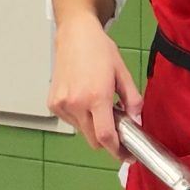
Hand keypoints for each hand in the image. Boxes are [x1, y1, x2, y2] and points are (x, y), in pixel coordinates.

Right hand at [48, 18, 139, 154]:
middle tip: (119, 128)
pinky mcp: (53, 104)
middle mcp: (76, 104)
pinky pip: (71, 121)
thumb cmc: (99, 50)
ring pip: (82, 131)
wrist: (75, 35)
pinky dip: (81, 118)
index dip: (117, 151)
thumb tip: (136, 120)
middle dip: (107, 140)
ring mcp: (62, 105)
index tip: (126, 154)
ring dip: (93, 127)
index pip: (106, 137)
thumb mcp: (123, 72)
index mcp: (96, 97)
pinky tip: (85, 99)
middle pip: (93, 140)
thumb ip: (132, 100)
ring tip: (100, 105)